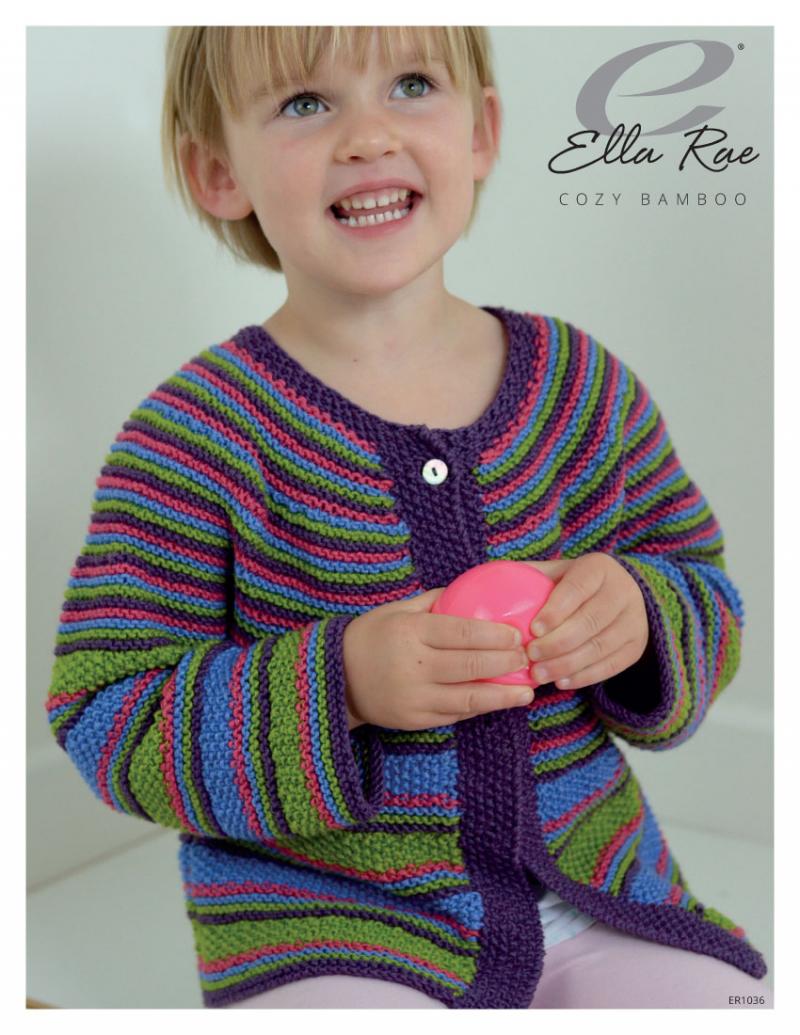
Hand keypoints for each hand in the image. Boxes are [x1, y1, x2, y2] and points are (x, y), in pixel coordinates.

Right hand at [342, 589, 532, 731]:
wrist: (336, 679)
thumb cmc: (370, 637)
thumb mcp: (396, 610)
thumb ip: (432, 601)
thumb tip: (471, 589)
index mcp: (410, 632)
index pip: (461, 633)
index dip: (494, 635)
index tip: (517, 635)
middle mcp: (413, 665)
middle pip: (471, 664)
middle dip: (506, 662)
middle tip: (529, 659)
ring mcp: (414, 696)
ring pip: (468, 697)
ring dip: (503, 695)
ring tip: (527, 691)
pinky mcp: (414, 720)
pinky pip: (454, 714)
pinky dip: (479, 708)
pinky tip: (498, 702)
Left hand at [522, 553, 649, 690]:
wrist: (619, 595)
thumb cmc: (574, 585)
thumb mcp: (557, 572)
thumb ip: (530, 576)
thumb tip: (488, 581)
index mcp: (599, 568)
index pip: (578, 587)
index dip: (557, 609)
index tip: (533, 628)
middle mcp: (623, 591)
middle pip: (591, 621)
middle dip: (558, 643)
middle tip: (530, 656)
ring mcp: (635, 621)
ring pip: (601, 646)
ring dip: (567, 664)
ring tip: (539, 674)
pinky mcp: (636, 646)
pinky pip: (612, 666)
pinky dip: (584, 676)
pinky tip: (561, 682)